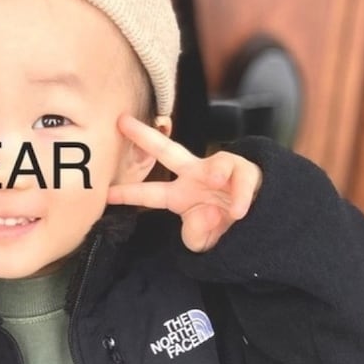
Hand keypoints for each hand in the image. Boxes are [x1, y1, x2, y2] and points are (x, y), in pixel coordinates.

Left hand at [107, 114, 262, 251]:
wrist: (258, 223)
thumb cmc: (226, 229)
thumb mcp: (206, 241)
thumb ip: (197, 235)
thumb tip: (206, 210)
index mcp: (180, 196)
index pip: (149, 194)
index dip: (129, 194)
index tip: (105, 193)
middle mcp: (195, 177)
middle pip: (167, 151)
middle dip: (145, 136)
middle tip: (121, 122)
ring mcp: (219, 171)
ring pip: (216, 165)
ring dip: (217, 174)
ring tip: (219, 186)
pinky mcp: (244, 171)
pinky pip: (241, 178)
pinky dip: (240, 196)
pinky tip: (239, 211)